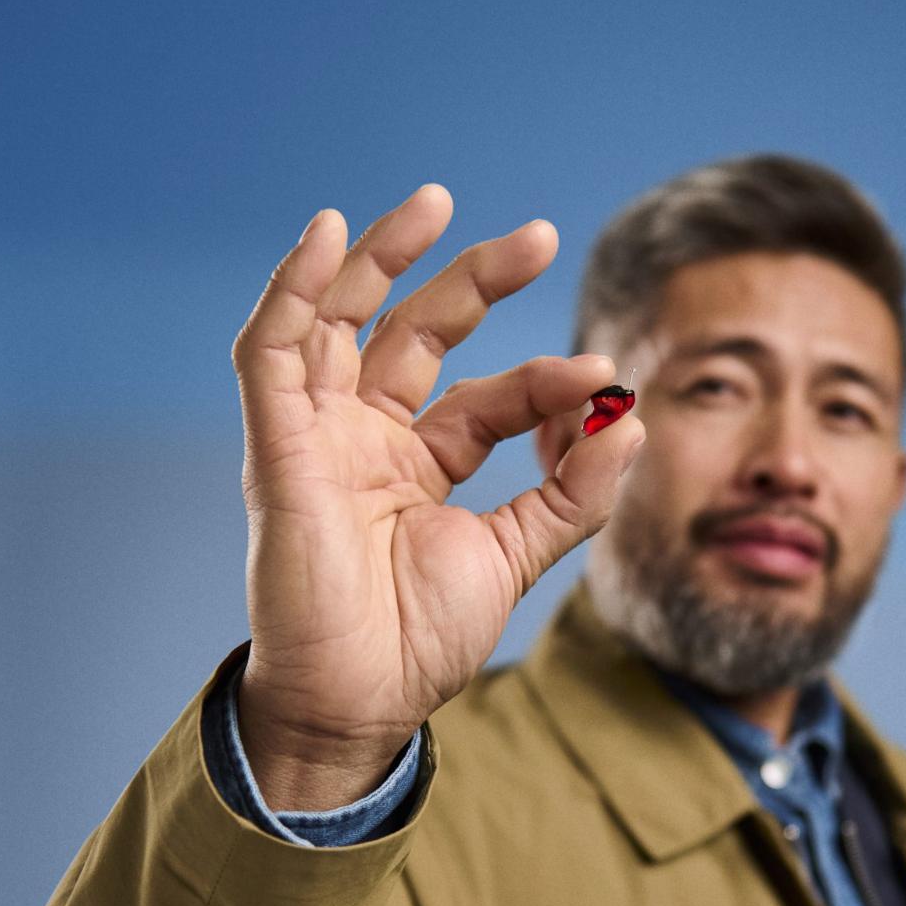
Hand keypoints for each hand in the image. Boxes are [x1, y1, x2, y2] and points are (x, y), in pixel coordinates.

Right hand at [232, 185, 643, 806]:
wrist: (359, 704)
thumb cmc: (420, 643)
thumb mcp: (517, 554)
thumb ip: (575, 490)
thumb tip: (634, 414)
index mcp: (420, 465)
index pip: (489, 395)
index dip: (547, 382)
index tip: (605, 375)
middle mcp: (365, 440)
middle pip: (413, 333)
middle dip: (473, 279)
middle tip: (540, 237)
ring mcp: (317, 439)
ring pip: (335, 321)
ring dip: (378, 257)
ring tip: (434, 202)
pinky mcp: (276, 448)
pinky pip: (271, 352)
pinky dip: (292, 290)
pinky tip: (328, 235)